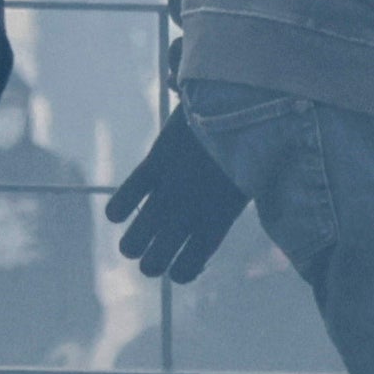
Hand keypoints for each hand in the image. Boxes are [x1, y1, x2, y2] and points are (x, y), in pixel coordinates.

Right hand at [109, 110, 244, 284]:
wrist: (249, 102)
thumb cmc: (256, 145)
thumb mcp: (251, 186)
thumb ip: (226, 209)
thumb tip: (214, 202)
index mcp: (218, 222)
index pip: (187, 268)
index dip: (181, 270)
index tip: (184, 259)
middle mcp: (191, 214)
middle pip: (153, 264)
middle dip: (152, 262)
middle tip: (156, 248)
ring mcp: (170, 190)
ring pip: (133, 242)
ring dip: (132, 244)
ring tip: (137, 238)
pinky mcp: (156, 163)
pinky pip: (124, 199)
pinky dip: (117, 209)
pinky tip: (119, 211)